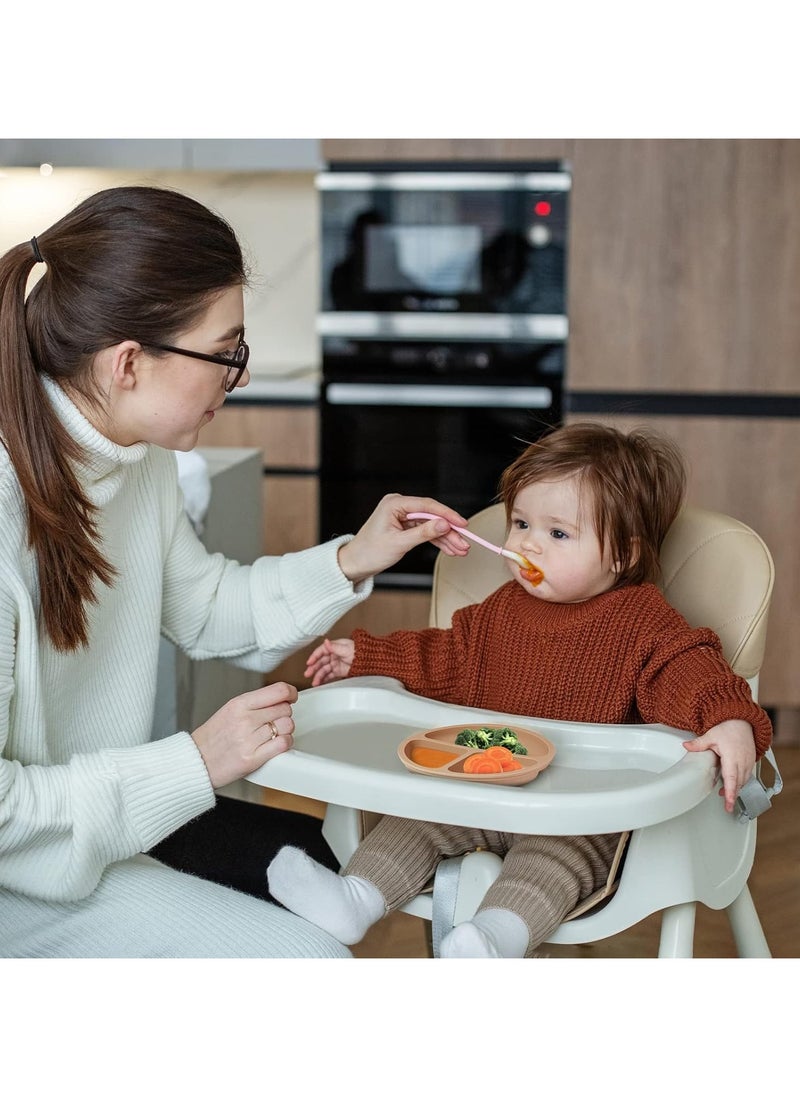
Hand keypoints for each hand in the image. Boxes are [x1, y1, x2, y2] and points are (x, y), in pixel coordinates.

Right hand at [191, 681, 296, 788]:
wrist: (196, 761)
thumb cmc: (213, 737)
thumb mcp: (230, 710)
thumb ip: (255, 703)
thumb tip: (282, 697)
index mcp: (239, 704)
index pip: (278, 690)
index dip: (291, 693)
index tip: (291, 697)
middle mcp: (244, 720)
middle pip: (285, 709)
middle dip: (284, 714)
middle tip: (275, 720)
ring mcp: (248, 740)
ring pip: (287, 726)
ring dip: (285, 730)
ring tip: (274, 733)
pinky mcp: (252, 759)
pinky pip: (283, 744)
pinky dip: (285, 743)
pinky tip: (277, 744)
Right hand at [305, 637, 354, 685]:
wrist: (369, 661)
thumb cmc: (359, 651)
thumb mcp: (345, 648)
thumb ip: (334, 647)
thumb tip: (326, 641)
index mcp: (334, 647)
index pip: (321, 651)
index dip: (314, 656)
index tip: (309, 662)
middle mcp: (333, 655)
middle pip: (320, 661)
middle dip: (313, 668)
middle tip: (308, 673)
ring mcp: (335, 663)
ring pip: (324, 670)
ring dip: (318, 676)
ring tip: (314, 682)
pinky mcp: (338, 671)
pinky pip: (329, 675)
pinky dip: (324, 679)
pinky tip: (319, 683)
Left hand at [336, 494, 469, 584]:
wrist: (355, 563)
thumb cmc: (370, 552)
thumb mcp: (399, 543)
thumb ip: (423, 533)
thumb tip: (444, 524)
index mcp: (394, 504)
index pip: (427, 506)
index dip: (448, 515)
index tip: (463, 524)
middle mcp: (400, 506)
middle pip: (432, 516)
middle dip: (450, 531)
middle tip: (464, 543)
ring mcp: (403, 516)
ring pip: (431, 525)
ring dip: (446, 538)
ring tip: (461, 550)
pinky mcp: (405, 526)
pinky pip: (426, 532)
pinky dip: (438, 541)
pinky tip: (450, 549)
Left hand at [682, 719, 756, 811]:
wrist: (742, 722)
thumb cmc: (728, 728)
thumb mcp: (711, 735)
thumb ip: (698, 744)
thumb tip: (685, 746)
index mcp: (732, 757)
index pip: (731, 779)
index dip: (730, 792)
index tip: (729, 803)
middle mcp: (742, 761)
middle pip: (738, 783)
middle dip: (732, 795)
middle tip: (726, 805)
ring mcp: (748, 762)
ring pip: (744, 781)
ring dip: (736, 789)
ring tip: (725, 794)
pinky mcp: (751, 762)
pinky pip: (747, 776)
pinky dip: (740, 782)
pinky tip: (733, 784)